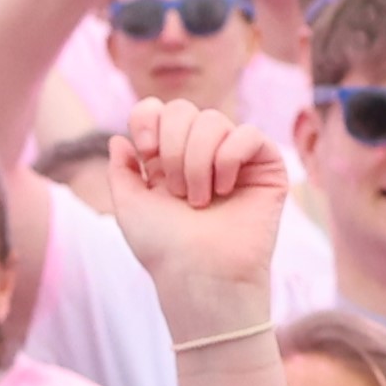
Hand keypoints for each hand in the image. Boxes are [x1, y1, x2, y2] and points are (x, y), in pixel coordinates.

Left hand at [74, 97, 291, 340]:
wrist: (199, 276)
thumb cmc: (164, 249)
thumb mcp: (128, 206)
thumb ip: (120, 171)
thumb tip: (119, 139)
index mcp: (167, 159)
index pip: (157, 110)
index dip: (148, 118)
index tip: (146, 151)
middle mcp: (201, 154)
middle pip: (183, 109)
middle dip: (172, 146)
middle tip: (176, 190)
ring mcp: (234, 159)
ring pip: (214, 120)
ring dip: (198, 160)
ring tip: (199, 199)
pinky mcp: (266, 168)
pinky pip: (249, 134)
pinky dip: (230, 157)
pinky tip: (224, 188)